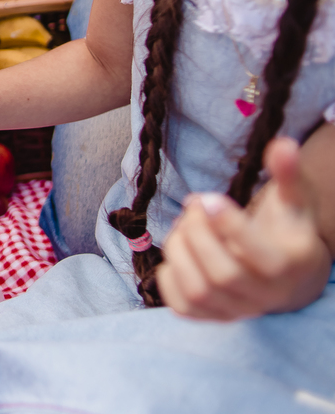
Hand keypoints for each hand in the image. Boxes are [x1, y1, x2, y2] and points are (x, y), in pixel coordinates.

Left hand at [157, 137, 331, 319]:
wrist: (289, 274)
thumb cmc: (287, 229)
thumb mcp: (293, 200)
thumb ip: (287, 174)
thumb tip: (282, 144)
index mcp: (290, 264)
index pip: (257, 254)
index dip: (227, 225)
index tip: (208, 197)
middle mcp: (266, 296)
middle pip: (223, 274)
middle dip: (198, 234)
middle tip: (193, 206)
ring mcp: (238, 311)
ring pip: (199, 291)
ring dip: (179, 251)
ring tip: (183, 224)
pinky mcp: (212, 318)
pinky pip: (182, 307)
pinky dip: (168, 277)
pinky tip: (178, 251)